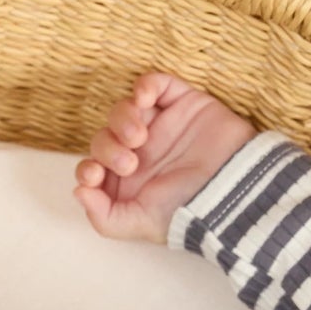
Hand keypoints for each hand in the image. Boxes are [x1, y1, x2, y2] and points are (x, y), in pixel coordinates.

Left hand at [73, 72, 257, 244]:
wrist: (232, 188)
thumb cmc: (188, 211)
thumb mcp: (139, 224)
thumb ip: (103, 217)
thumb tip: (78, 192)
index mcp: (128, 184)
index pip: (93, 168)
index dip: (87, 169)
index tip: (95, 174)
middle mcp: (141, 154)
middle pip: (103, 138)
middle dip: (108, 147)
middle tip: (130, 161)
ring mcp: (160, 127)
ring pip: (123, 110)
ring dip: (122, 119)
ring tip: (139, 137)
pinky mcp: (180, 103)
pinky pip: (154, 84)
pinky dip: (144, 87)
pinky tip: (144, 101)